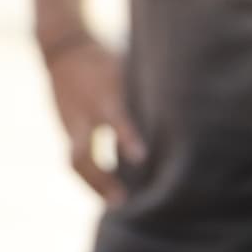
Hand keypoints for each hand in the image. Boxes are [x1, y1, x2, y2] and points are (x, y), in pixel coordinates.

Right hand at [43, 37, 141, 202]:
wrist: (64, 48)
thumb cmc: (110, 60)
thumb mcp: (128, 67)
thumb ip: (149, 92)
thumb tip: (186, 110)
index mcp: (105, 94)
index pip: (116, 119)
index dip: (127, 138)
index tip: (141, 157)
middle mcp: (84, 113)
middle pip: (84, 153)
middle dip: (102, 178)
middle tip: (123, 199)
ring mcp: (71, 122)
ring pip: (76, 160)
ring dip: (95, 184)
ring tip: (116, 203)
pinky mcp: (67, 128)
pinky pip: (76, 155)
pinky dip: (91, 175)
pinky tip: (108, 191)